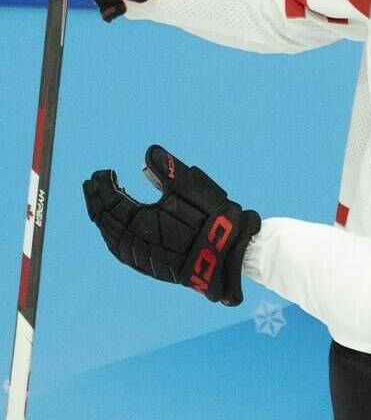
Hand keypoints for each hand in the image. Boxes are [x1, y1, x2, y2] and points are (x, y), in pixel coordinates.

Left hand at [83, 146, 259, 304]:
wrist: (228, 257)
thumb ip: (166, 168)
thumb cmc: (212, 220)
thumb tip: (149, 152)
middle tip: (92, 183)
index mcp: (137, 221)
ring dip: (103, 218)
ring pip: (109, 236)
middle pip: (103, 219)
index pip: (108, 200)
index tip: (103, 172)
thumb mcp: (191, 187)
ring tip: (100, 202)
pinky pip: (120, 249)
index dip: (102, 184)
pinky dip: (113, 234)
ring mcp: (139, 257)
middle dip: (96, 200)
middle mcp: (132, 242)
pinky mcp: (148, 267)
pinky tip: (116, 227)